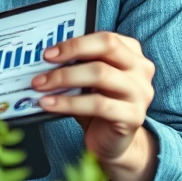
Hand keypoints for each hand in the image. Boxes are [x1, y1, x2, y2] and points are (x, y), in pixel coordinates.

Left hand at [32, 31, 157, 180]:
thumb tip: (45, 57)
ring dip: (64, 78)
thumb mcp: (88, 81)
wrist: (112, 142)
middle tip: (44, 62)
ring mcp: (140, 93)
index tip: (49, 52)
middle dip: (71, 52)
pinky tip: (49, 104)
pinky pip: (98, 104)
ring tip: (40, 85)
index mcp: (132, 54)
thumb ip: (77, 65)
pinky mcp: (133, 116)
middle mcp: (141, 69)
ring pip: (100, 74)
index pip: (105, 38)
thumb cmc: (98, 104)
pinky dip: (68, 103)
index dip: (75, 42)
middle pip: (107, 47)